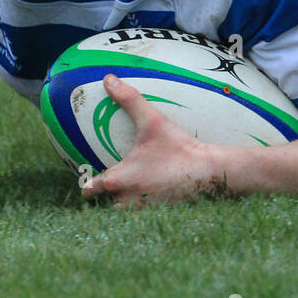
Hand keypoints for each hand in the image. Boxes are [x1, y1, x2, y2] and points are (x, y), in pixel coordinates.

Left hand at [80, 74, 226, 207]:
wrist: (210, 173)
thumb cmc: (178, 147)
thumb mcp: (152, 121)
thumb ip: (129, 99)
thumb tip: (109, 79)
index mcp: (118, 179)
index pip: (91, 188)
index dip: (87, 186)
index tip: (87, 182)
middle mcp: (127, 200)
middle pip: (104, 207)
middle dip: (104, 201)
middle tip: (108, 190)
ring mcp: (144, 211)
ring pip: (122, 214)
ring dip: (122, 207)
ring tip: (128, 196)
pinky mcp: (160, 217)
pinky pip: (143, 218)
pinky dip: (142, 211)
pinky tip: (151, 201)